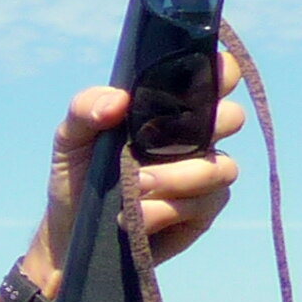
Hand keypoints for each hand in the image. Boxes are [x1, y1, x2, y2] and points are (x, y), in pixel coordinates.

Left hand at [26, 64, 247, 291]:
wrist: (71, 231)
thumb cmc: (77, 174)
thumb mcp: (70, 137)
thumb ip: (85, 108)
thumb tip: (118, 102)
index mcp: (169, 109)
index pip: (211, 77)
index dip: (220, 71)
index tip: (208, 76)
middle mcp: (194, 137)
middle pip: (232, 117)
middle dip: (210, 124)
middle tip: (162, 139)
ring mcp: (202, 174)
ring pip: (221, 167)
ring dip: (177, 176)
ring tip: (134, 185)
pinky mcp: (201, 211)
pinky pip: (204, 203)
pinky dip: (165, 209)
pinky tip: (136, 215)